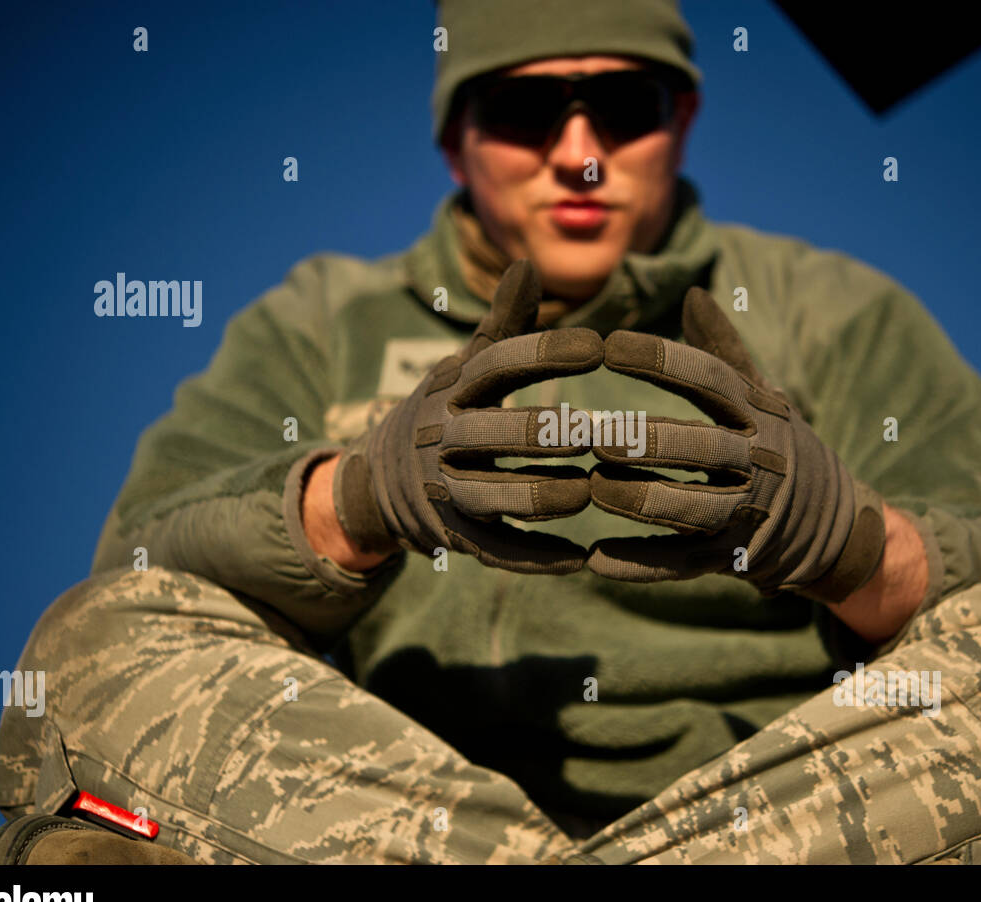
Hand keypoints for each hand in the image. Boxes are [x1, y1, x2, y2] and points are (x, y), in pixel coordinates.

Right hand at [332, 260, 601, 573]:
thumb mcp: (465, 367)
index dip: (545, 354)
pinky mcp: (456, 538)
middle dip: (546, 435)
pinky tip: (581, 558)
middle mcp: (443, 438)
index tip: (599, 347)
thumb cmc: (447, 410)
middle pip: (493, 433)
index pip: (496, 365)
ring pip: (492, 495)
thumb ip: (503, 324)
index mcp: (451, 389)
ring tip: (587, 492)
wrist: (381, 482)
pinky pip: (497, 551)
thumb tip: (528, 264)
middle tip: (599, 433)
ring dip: (540, 496)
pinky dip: (537, 558)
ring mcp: (446, 491)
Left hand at [586, 286, 886, 600]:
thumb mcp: (765, 397)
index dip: (661, 360)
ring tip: (593, 488)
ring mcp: (747, 514)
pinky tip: (595, 559)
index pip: (710, 379)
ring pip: (691, 508)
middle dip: (649, 441)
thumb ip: (724, 350)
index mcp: (760, 413)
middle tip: (594, 435)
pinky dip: (638, 564)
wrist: (835, 526)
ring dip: (640, 500)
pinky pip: (681, 563)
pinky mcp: (731, 559)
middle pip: (702, 447)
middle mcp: (758, 461)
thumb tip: (694, 291)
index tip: (609, 344)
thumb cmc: (781, 447)